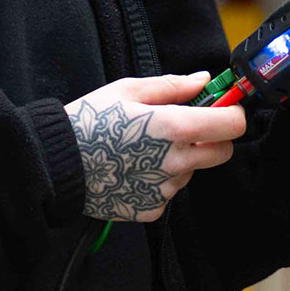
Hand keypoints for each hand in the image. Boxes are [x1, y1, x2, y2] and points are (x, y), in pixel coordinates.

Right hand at [65, 73, 247, 221]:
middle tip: (187, 126)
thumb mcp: (128, 90)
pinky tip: (132, 168)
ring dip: (181, 159)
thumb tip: (204, 80)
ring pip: (193, 171)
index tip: (222, 107)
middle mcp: (175, 162)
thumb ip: (172, 86)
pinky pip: (169, 191)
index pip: (231, 124)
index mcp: (173, 127)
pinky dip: (158, 179)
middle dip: (213, 137)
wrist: (57, 165)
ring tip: (143, 148)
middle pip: (223, 152)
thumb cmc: (89, 121)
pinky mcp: (152, 209)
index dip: (232, 112)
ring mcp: (164, 190)